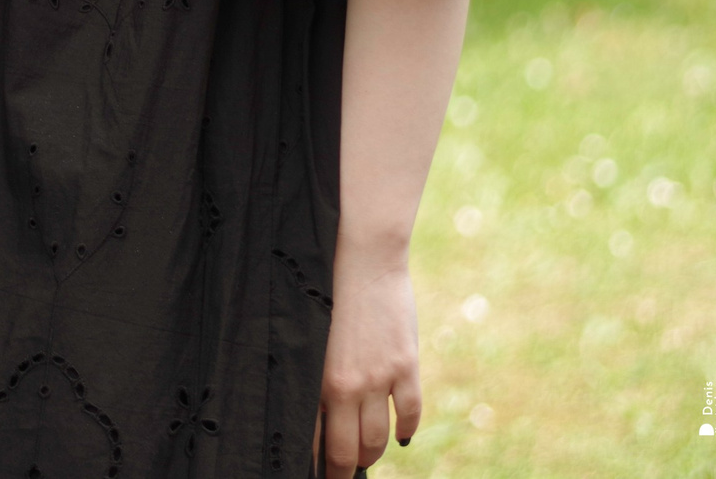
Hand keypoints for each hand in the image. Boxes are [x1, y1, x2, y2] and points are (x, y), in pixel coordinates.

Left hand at [316, 239, 420, 474]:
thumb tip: (312, 409)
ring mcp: (379, 378)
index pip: (315, 439)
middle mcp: (346, 385)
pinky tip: (399, 437)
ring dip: (373, 454)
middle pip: (348, 449)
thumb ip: (310, 373)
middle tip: (340, 478)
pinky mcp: (405, 366)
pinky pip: (409, 413)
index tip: (317, 472)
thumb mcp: (307, 336)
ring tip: (366, 459)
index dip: (318, 463)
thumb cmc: (324, 291)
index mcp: (315, 379)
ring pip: (378, 438)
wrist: (361, 258)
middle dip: (343, 471)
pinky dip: (405, 429)